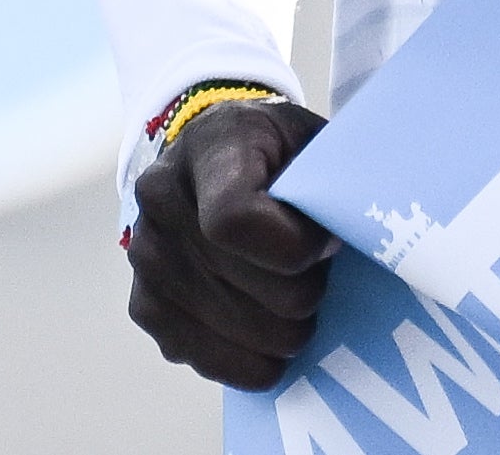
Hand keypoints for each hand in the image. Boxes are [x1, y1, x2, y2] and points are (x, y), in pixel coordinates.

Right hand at [126, 96, 339, 388]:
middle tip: (319, 276)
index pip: (235, 220)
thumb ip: (333, 180)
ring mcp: (146, 258)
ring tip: (295, 298)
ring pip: (235, 332)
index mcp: (210, 148)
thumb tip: (355, 240)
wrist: (212, 156)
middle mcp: (162, 200)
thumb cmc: (277, 151)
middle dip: (304, 293)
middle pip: (249, 286)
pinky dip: (252, 359)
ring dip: (283, 329)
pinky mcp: (145, 306)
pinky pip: (207, 359)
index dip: (295, 247)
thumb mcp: (310, 140)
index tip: (327, 243)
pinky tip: (271, 334)